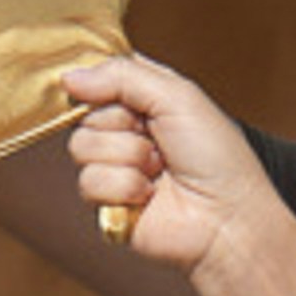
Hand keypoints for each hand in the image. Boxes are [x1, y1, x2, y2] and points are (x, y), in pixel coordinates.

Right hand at [43, 46, 282, 280]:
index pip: (101, 77)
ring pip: (83, 147)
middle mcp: (129, 130)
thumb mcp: (177, 96)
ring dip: (128, 158)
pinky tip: (149, 195)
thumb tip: (70, 77)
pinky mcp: (108, 200)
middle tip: (158, 141)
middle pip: (86, 113)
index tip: (125, 96)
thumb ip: (122, 76)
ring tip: (159, 170)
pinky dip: (124, 187)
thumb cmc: (218, 158)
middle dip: (123, 126)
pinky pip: (89, 182)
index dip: (104, 84)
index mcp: (148, 99)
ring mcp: (116, 165)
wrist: (226, 219)